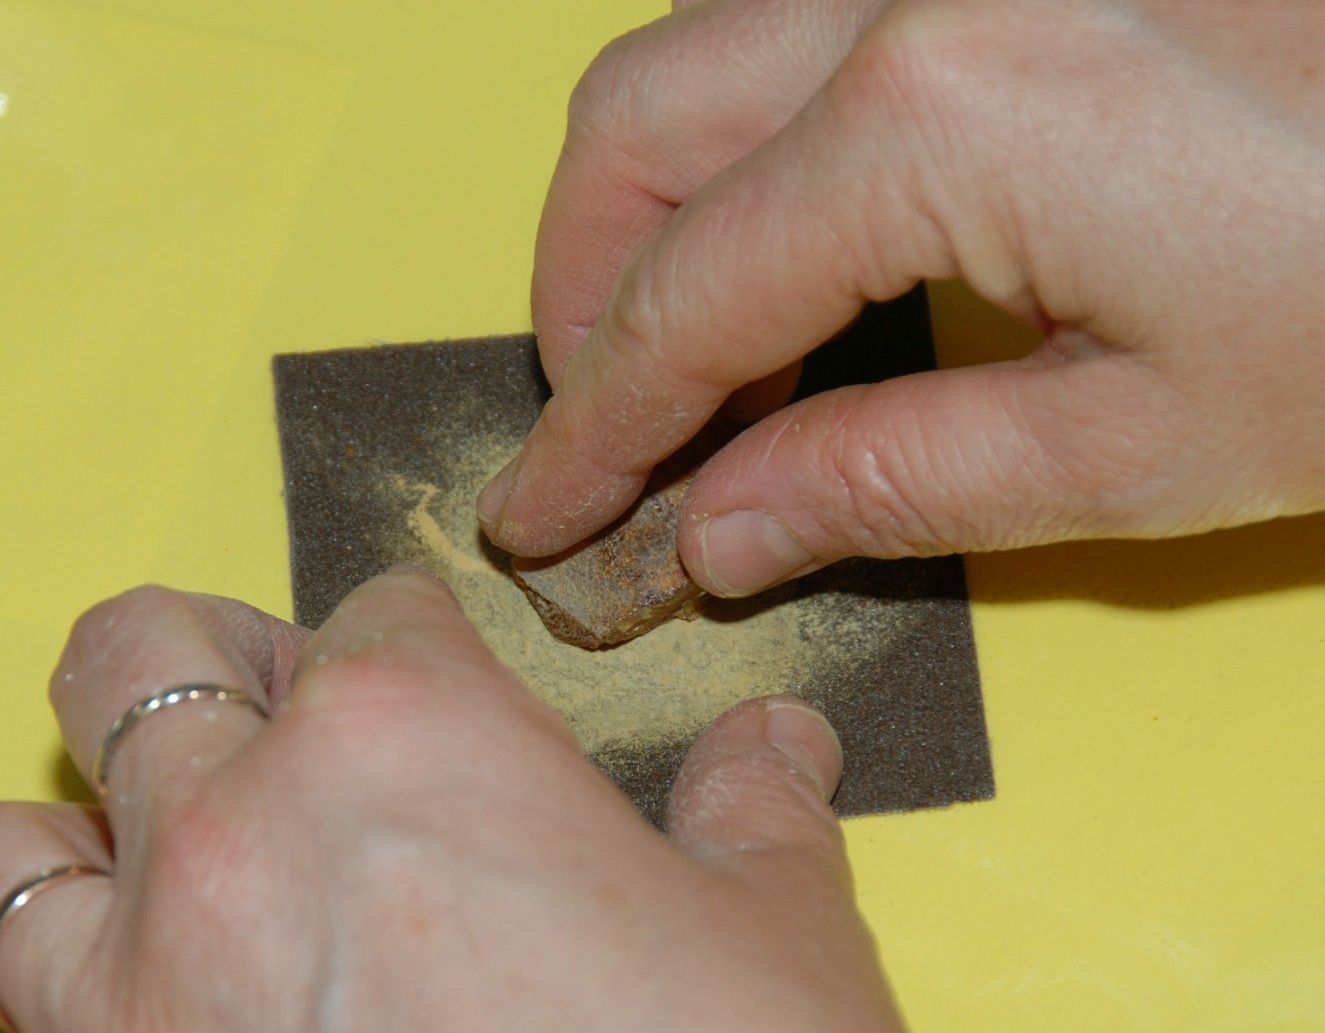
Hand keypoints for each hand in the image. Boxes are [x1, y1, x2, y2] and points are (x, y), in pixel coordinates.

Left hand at [0, 570, 903, 1031]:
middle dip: (215, 662)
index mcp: (412, 732)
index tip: (453, 705)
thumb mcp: (777, 938)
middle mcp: (243, 821)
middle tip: (287, 717)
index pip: (380, 614)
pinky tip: (154, 996)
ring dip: (77, 827)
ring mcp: (144, 974)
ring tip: (164, 855)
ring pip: (3, 840)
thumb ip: (758, 809)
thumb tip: (778, 741)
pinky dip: (56, 973)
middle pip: (148, 650)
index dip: (426, 651)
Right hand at [477, 0, 1324, 596]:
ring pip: (689, 58)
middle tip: (605, 431)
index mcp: (937, 121)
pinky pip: (787, 36)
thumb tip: (720, 530)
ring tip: (689, 360)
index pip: (677, 301)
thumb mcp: (1143, 444)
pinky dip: (740, 154)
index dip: (588, 426)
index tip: (542, 511)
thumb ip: (891, 480)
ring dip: (645, 214)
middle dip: (576, 294)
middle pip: (631, 134)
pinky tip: (796, 254)